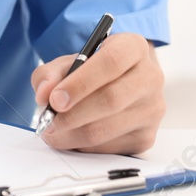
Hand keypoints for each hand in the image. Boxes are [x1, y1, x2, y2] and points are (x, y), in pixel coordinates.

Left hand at [30, 33, 164, 154]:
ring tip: (52, 130)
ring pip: (107, 129)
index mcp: (134, 48)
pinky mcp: (146, 137)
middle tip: (48, 121)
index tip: (55, 99)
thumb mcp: (68, 63)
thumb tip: (43, 94)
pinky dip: (83, 146)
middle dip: (72, 114)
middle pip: (111, 100)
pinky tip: (71, 136)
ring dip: (72, 134)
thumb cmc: (91, 71)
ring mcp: (152, 109)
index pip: (111, 63)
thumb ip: (50, 74)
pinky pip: (109, 148)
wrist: (117, 86)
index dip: (81, 83)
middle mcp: (151, 77)